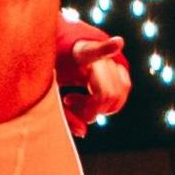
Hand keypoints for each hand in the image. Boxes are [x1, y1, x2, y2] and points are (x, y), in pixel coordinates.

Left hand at [57, 18, 131, 135]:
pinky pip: (124, 89)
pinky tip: (88, 99)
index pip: (93, 51)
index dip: (106, 49)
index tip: (119, 42)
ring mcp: (112, 60)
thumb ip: (64, 113)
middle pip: (108, 93)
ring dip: (101, 108)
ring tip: (76, 100)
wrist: (59, 48)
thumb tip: (84, 132)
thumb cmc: (49, 70)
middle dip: (92, 109)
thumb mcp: (49, 91)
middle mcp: (100, 54)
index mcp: (78, 53)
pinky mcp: (119, 67)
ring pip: (119, 93)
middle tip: (69, 102)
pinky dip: (110, 104)